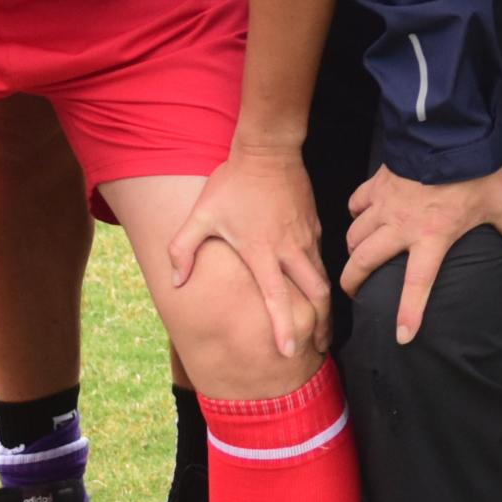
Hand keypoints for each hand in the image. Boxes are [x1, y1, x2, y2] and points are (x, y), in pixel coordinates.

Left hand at [155, 141, 333, 366]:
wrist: (268, 149)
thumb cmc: (233, 183)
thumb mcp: (201, 214)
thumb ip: (183, 249)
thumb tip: (175, 281)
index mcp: (262, 251)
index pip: (278, 298)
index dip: (285, 327)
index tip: (290, 352)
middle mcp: (290, 249)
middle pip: (316, 296)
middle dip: (320, 326)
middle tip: (318, 349)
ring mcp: (306, 238)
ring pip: (324, 280)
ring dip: (326, 307)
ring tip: (324, 329)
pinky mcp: (315, 227)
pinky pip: (322, 260)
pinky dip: (323, 282)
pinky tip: (318, 291)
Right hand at [342, 167, 501, 343]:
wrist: (447, 132)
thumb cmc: (474, 172)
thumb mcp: (499, 203)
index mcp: (433, 237)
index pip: (418, 284)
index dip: (409, 313)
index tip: (401, 336)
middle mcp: (402, 227)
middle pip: (364, 262)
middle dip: (352, 282)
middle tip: (352, 292)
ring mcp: (385, 205)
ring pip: (354, 236)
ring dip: (352, 249)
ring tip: (355, 256)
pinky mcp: (377, 183)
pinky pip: (356, 203)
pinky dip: (355, 212)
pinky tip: (360, 215)